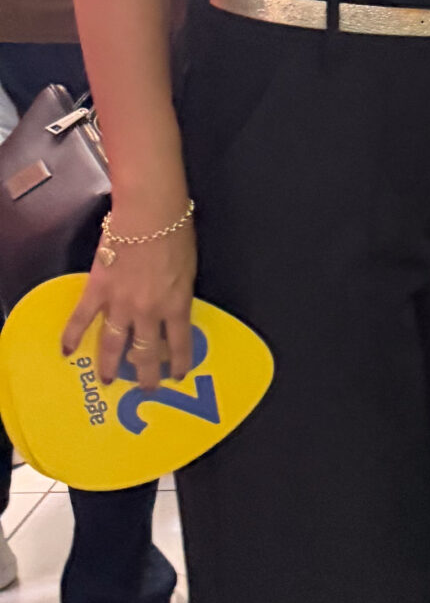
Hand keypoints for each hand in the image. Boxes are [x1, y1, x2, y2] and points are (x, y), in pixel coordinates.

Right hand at [63, 226, 197, 391]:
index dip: (178, 362)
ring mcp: (121, 303)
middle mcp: (149, 312)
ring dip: (111, 364)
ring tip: (108, 379)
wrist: (150, 215)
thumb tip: (174, 307)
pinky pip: (82, 318)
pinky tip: (66, 351)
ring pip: (114, 343)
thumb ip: (180, 293)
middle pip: (146, 351)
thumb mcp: (189, 270)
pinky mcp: (98, 290)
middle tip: (146, 387)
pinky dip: (72, 335)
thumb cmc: (176, 234)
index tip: (176, 375)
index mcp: (176, 305)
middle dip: (147, 373)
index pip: (179, 343)